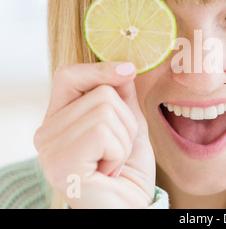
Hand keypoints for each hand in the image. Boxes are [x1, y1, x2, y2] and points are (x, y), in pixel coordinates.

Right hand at [34, 62, 154, 207]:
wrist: (131, 207)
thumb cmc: (128, 170)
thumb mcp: (129, 125)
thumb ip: (122, 96)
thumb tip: (124, 66)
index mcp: (59, 120)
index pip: (68, 76)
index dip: (99, 69)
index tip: (128, 69)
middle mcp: (46, 133)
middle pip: (100, 93)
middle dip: (126, 122)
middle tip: (117, 151)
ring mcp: (50, 149)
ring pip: (105, 110)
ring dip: (124, 139)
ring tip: (113, 162)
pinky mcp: (61, 163)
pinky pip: (103, 132)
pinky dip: (118, 151)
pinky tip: (109, 171)